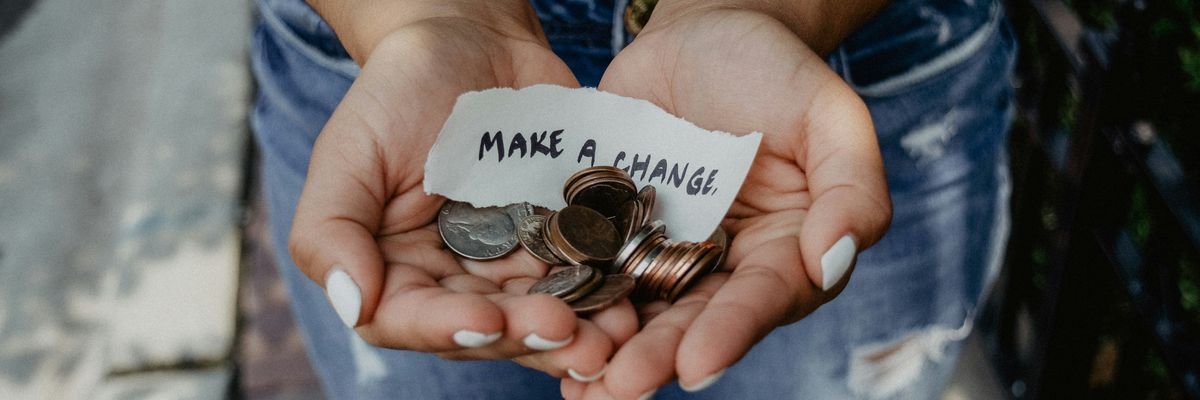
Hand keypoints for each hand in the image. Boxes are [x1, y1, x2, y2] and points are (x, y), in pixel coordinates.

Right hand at [288, 8, 637, 380]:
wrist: (471, 40)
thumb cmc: (398, 92)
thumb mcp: (349, 152)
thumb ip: (330, 231)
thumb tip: (352, 304)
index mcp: (395, 270)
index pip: (411, 320)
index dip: (449, 329)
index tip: (489, 321)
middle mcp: (455, 280)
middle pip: (488, 329)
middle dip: (528, 336)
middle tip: (570, 333)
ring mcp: (513, 264)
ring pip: (543, 314)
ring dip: (580, 331)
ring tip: (613, 335)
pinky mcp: (562, 240)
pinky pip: (587, 275)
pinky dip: (609, 292)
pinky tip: (634, 299)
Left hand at [563, 8, 891, 398]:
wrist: (704, 31)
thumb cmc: (777, 70)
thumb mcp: (829, 115)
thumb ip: (851, 190)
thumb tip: (830, 263)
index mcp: (785, 251)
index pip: (761, 299)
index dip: (730, 332)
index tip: (696, 364)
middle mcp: (724, 265)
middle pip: (693, 320)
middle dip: (657, 356)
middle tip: (620, 387)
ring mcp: (665, 250)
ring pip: (639, 309)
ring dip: (609, 349)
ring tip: (578, 384)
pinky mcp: (614, 229)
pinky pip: (591, 268)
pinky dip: (570, 300)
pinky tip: (540, 328)